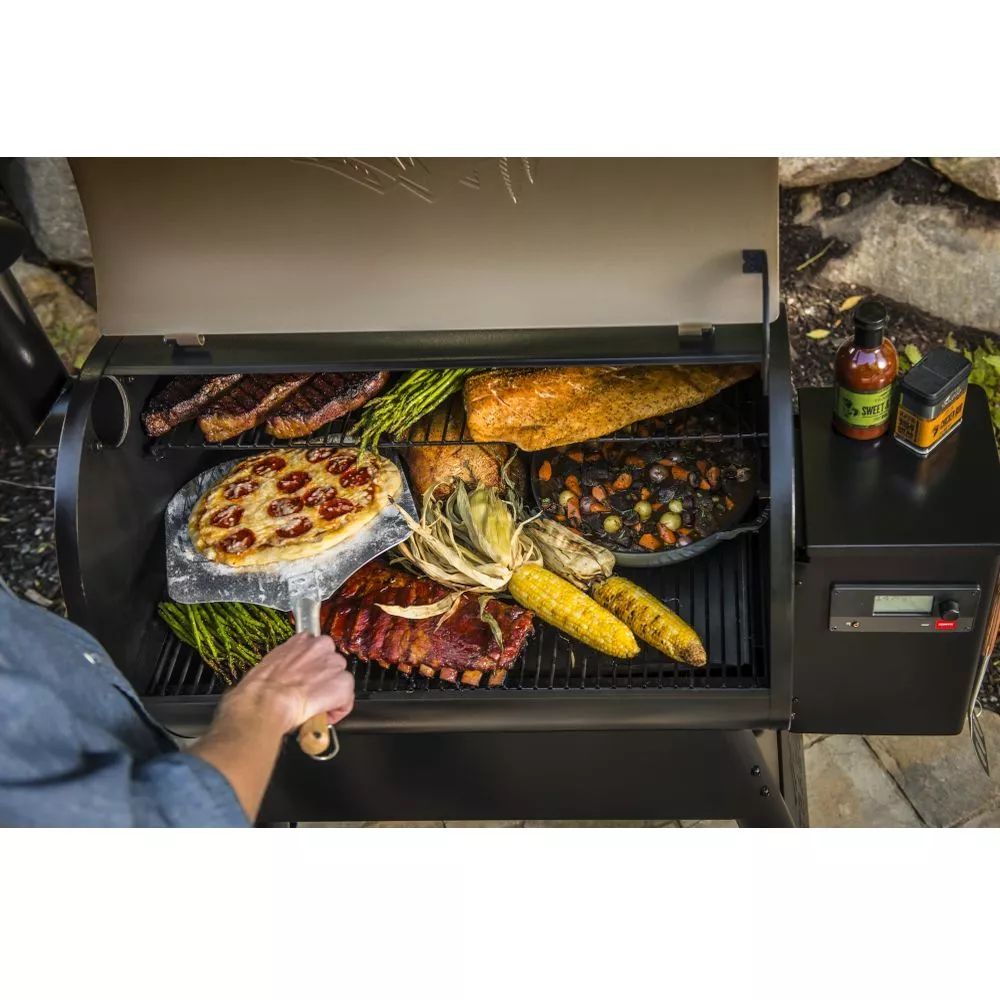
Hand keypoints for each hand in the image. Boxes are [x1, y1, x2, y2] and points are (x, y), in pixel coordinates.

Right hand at [221, 633, 354, 734]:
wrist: (265, 702)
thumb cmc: (258, 689)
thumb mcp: (270, 665)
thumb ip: (286, 666)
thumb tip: (286, 679)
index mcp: (302, 640)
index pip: (317, 650)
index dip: (314, 668)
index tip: (307, 680)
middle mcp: (321, 646)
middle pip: (332, 665)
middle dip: (324, 680)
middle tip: (310, 696)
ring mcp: (334, 665)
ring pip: (341, 681)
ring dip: (331, 695)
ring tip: (315, 708)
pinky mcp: (342, 685)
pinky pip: (346, 701)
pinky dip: (337, 711)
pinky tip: (322, 718)